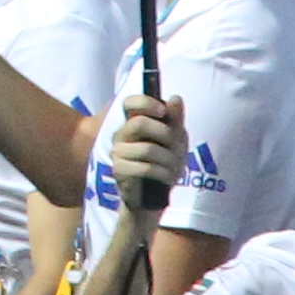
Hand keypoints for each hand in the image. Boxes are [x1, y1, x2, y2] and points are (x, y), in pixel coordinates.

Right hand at [100, 89, 189, 205]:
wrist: (154, 196)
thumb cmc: (164, 163)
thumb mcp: (176, 140)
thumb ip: (175, 120)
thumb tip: (175, 99)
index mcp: (133, 122)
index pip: (130, 103)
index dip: (145, 102)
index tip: (163, 111)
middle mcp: (121, 134)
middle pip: (140, 123)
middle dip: (166, 135)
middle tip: (176, 147)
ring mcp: (117, 152)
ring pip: (147, 148)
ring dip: (169, 159)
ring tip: (174, 167)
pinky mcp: (119, 170)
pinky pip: (145, 167)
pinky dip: (162, 173)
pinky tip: (166, 178)